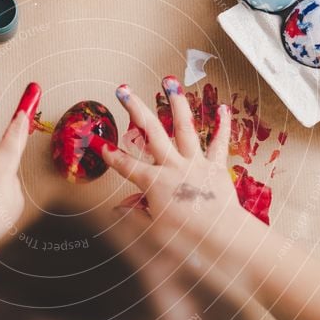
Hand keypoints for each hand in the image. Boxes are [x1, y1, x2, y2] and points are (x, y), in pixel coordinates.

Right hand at [101, 76, 250, 236]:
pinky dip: (222, 125)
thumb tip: (119, 210)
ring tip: (168, 81)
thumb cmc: (187, 238)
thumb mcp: (153, 231)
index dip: (109, 153)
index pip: (125, 165)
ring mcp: (196, 164)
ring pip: (183, 127)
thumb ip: (135, 216)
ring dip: (175, 102)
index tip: (96, 141)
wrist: (222, 237)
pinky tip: (223, 108)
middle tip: (124, 90)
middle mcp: (173, 166)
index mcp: (154, 183)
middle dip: (135, 108)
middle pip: (151, 131)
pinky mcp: (216, 167)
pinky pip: (219, 143)